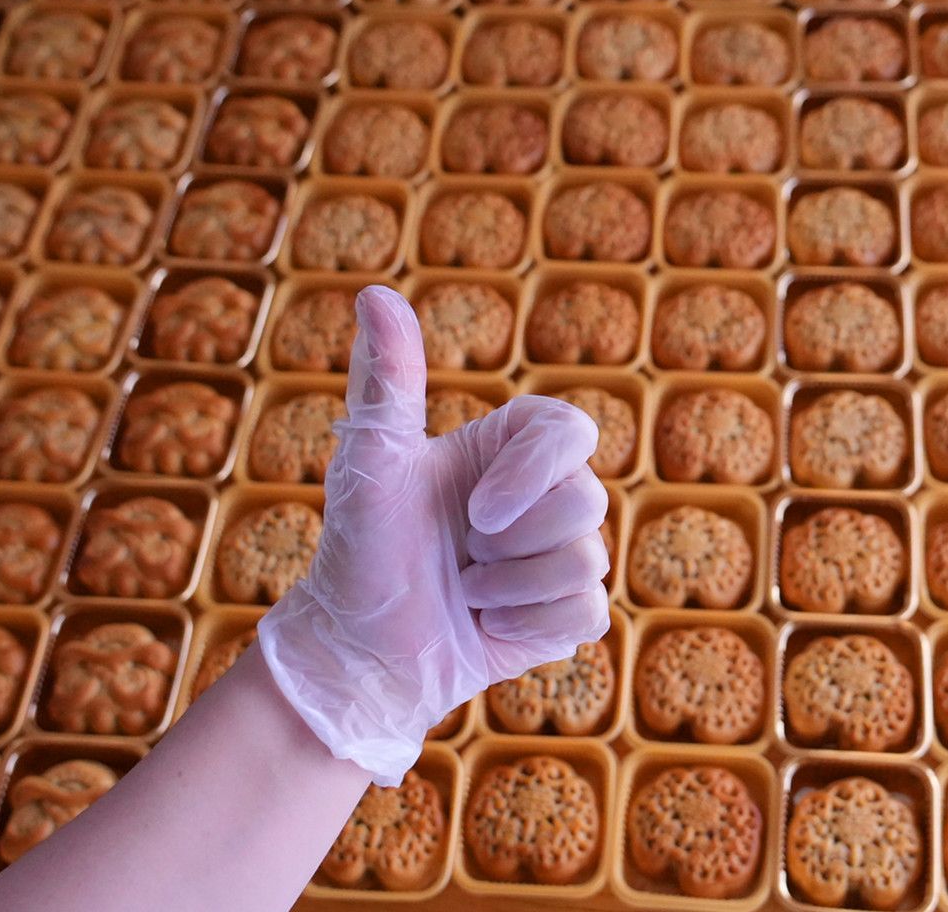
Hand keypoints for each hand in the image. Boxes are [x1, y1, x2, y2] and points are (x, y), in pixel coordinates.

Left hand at [259, 286, 610, 783]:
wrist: (360, 654)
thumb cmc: (359, 552)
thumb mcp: (370, 464)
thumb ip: (387, 380)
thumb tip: (374, 292)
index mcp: (506, 450)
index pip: (570, 430)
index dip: (536, 472)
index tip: (479, 512)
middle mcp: (541, 496)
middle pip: (587, 500)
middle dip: (511, 544)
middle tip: (459, 554)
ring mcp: (560, 556)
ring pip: (588, 562)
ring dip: (511, 589)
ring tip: (466, 592)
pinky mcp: (567, 614)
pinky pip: (587, 613)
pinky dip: (530, 626)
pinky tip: (487, 627)